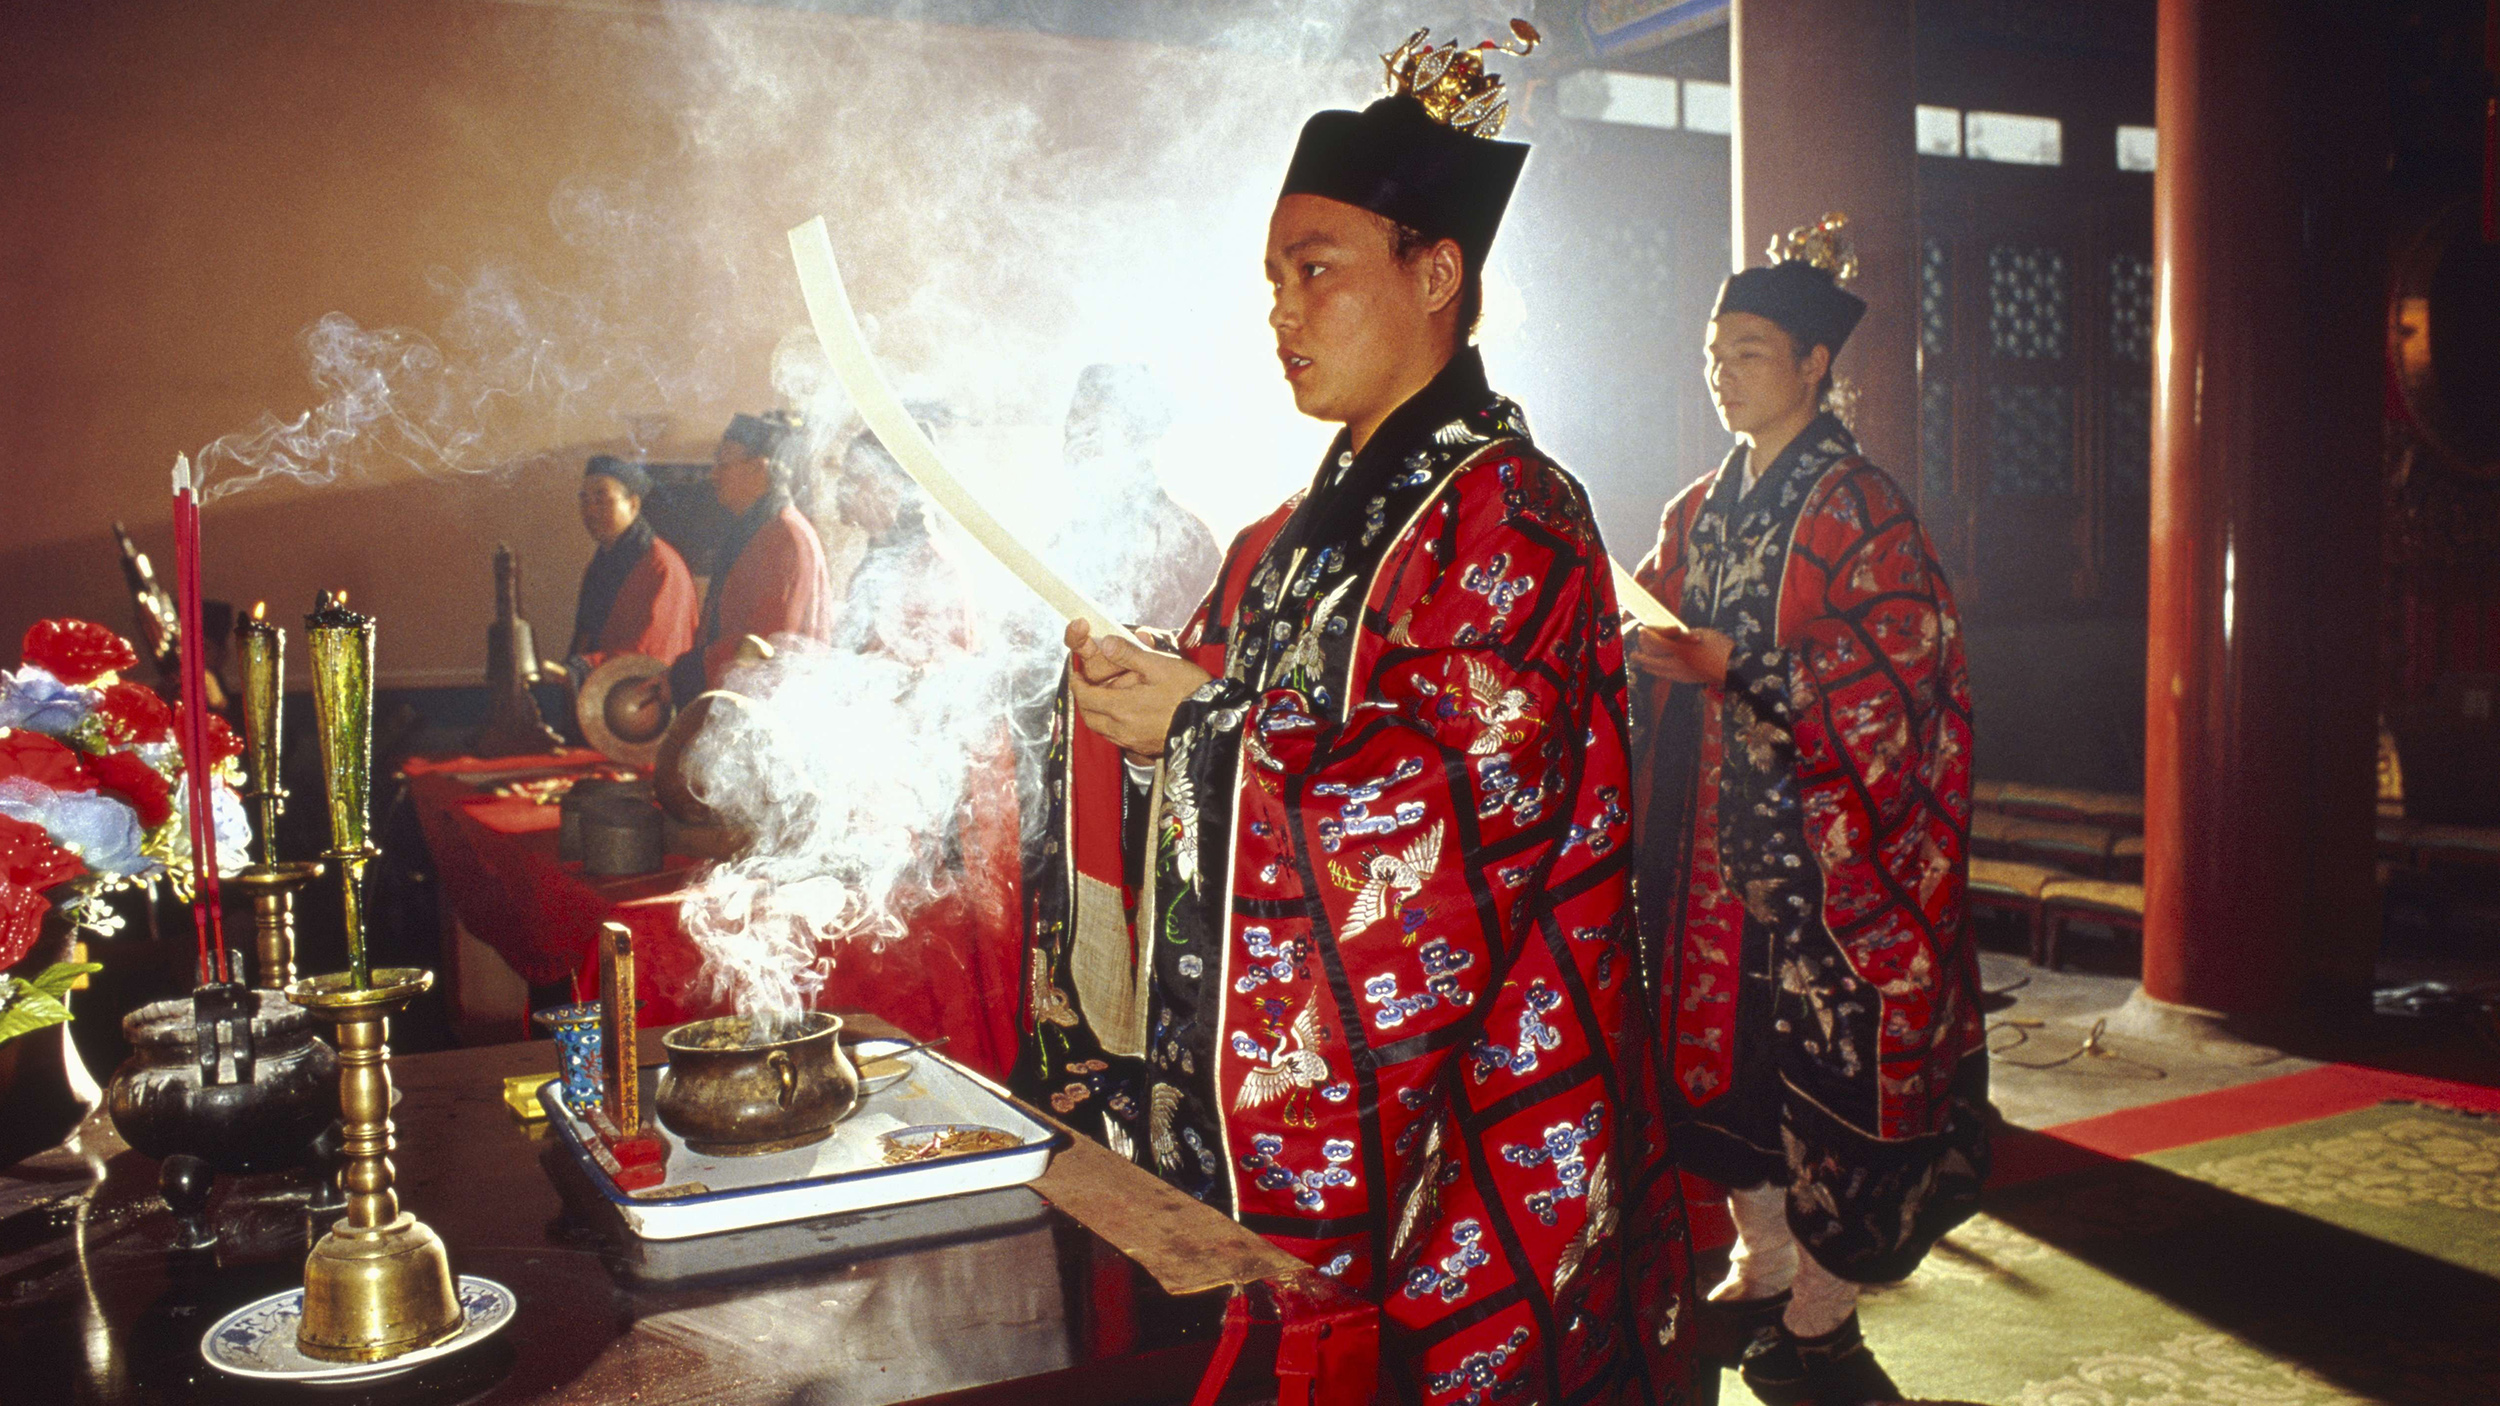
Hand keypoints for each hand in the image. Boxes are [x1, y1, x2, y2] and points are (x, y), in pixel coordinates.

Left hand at [1065, 619, 1211, 759]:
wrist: (1212, 722)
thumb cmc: (1188, 691)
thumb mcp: (1160, 665)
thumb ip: (1129, 654)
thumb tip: (1106, 643)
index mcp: (1121, 707)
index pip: (1086, 697)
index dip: (1077, 685)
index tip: (1076, 675)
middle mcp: (1122, 729)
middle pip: (1089, 717)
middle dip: (1083, 701)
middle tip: (1086, 686)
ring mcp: (1133, 742)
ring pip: (1101, 730)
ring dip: (1096, 714)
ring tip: (1103, 698)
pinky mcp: (1144, 748)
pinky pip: (1117, 738)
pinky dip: (1111, 725)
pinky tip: (1123, 714)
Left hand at [1625, 623, 1734, 686]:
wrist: (1735, 667)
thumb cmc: (1719, 646)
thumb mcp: (1698, 634)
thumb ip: (1679, 637)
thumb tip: (1667, 638)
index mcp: (1680, 650)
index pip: (1656, 642)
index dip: (1647, 635)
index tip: (1641, 630)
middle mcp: (1677, 664)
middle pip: (1652, 660)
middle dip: (1641, 655)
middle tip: (1633, 653)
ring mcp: (1681, 674)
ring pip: (1658, 670)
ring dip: (1648, 664)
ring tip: (1640, 661)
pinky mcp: (1687, 680)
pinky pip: (1667, 676)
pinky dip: (1658, 671)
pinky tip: (1655, 669)